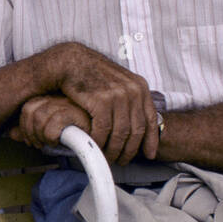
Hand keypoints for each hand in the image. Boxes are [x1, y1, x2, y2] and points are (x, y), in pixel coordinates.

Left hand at [10, 95, 91, 149]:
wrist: (108, 132)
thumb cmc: (83, 130)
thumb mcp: (51, 127)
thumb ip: (30, 129)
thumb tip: (11, 133)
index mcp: (54, 94)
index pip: (26, 106)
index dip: (24, 127)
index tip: (33, 140)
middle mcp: (60, 95)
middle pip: (29, 111)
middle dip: (30, 133)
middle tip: (40, 144)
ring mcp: (69, 102)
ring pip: (39, 118)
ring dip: (41, 136)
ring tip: (52, 143)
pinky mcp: (79, 113)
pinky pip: (53, 127)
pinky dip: (52, 138)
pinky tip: (60, 142)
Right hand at [55, 43, 158, 164]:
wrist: (71, 61)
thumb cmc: (91, 74)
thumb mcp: (118, 82)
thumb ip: (129, 99)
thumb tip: (134, 118)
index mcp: (140, 87)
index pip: (151, 119)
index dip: (150, 140)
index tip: (149, 155)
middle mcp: (133, 91)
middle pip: (136, 130)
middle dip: (129, 150)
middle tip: (121, 160)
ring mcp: (118, 96)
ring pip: (120, 133)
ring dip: (113, 149)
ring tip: (107, 157)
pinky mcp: (102, 101)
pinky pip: (103, 130)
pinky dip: (99, 141)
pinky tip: (95, 144)